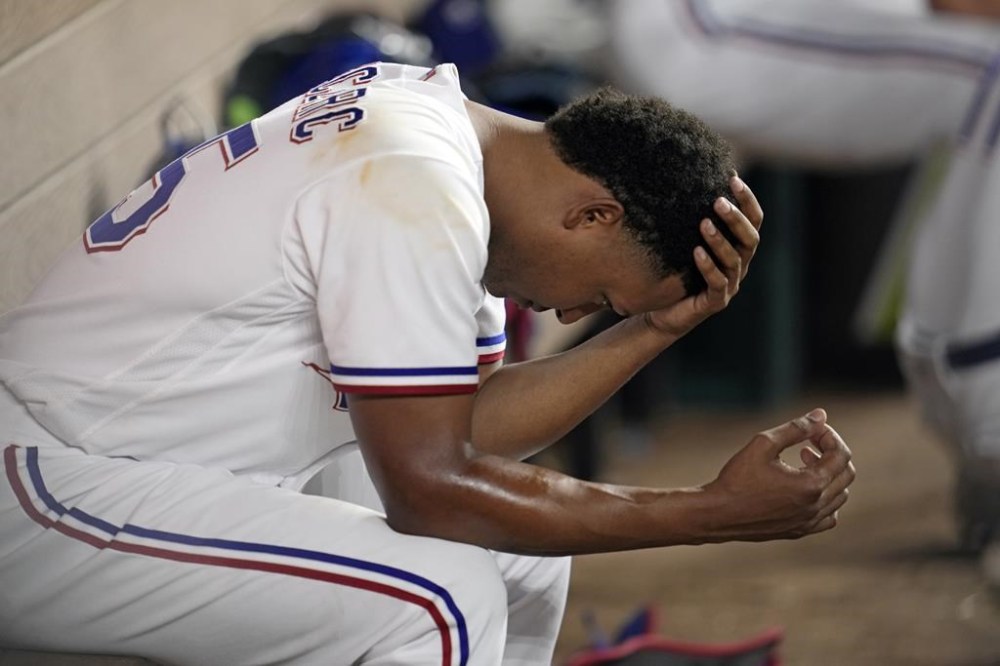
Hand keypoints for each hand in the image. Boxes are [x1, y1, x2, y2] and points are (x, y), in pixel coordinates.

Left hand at [645, 174, 761, 337]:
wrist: (662, 310)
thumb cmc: (676, 270)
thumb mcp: (685, 240)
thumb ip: (693, 217)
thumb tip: (686, 177)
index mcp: (738, 247)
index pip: (753, 220)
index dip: (747, 200)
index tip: (733, 178)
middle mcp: (739, 264)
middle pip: (750, 238)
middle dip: (735, 218)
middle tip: (718, 202)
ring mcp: (730, 284)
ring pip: (733, 260)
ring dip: (720, 240)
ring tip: (704, 223)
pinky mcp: (716, 302)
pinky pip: (717, 283)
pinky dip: (708, 267)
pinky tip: (696, 253)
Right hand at [698, 408, 854, 542]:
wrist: (717, 514)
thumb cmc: (737, 478)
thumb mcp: (763, 444)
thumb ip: (795, 428)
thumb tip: (821, 415)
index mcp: (811, 484)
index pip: (841, 455)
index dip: (829, 436)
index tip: (811, 430)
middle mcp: (816, 506)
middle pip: (846, 474)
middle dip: (832, 452)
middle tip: (808, 443)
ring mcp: (810, 522)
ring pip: (840, 495)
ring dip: (828, 474)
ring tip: (803, 462)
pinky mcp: (800, 531)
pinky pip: (829, 516)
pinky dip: (826, 499)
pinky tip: (805, 488)